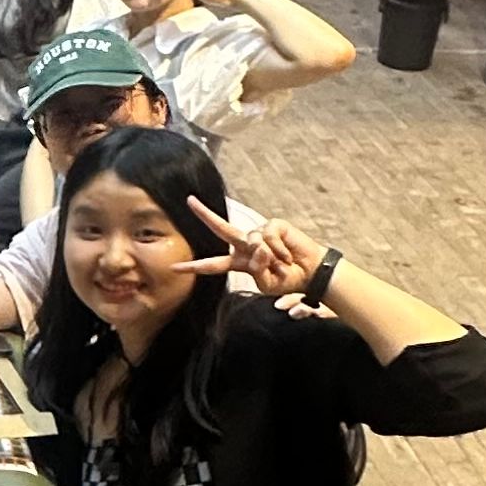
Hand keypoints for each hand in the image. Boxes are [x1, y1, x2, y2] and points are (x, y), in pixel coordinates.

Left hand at [182, 195, 327, 297]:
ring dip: (269, 256)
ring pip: (252, 241)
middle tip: (189, 201)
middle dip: (204, 214)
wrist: (311, 273)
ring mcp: (259, 234)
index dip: (194, 267)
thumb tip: (256, 249)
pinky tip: (287, 255)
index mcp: (240, 262)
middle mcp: (246, 245)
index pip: (213, 265)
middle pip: (221, 229)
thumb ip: (257, 271)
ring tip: (282, 263)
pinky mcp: (274, 225)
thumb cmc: (287, 279)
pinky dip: (279, 250)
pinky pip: (268, 236)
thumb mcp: (268, 284)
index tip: (174, 268)